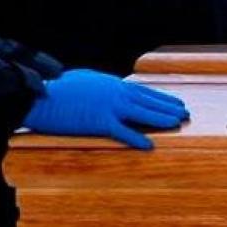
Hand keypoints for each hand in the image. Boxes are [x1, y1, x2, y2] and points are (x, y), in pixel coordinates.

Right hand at [25, 69, 189, 148]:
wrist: (40, 95)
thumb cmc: (57, 89)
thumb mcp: (84, 81)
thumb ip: (101, 87)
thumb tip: (110, 90)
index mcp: (111, 84)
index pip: (142, 92)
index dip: (161, 98)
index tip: (175, 103)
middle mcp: (114, 93)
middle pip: (147, 101)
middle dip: (168, 107)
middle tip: (185, 113)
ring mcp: (108, 106)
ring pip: (142, 114)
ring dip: (161, 119)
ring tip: (177, 123)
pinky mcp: (98, 121)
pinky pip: (122, 132)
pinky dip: (136, 138)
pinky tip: (149, 145)